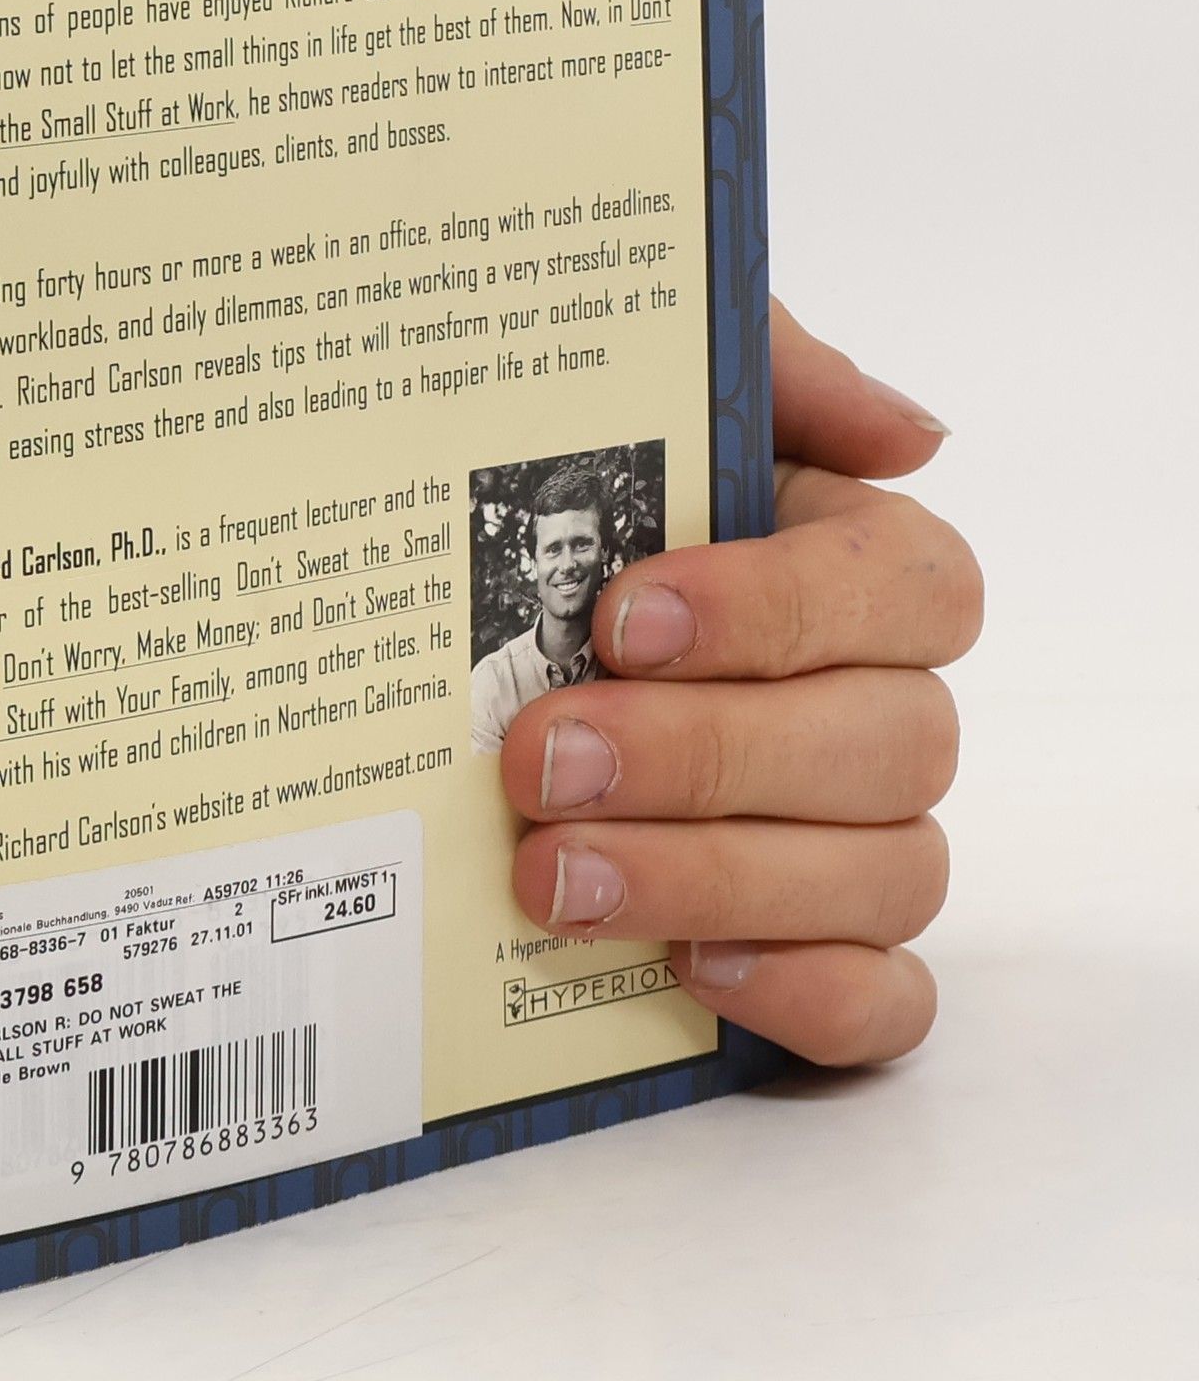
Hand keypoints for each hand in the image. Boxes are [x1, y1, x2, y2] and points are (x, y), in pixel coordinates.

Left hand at [502, 299, 983, 1064]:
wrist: (472, 635)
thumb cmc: (569, 528)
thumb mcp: (635, 405)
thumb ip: (768, 378)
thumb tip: (909, 432)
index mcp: (852, 573)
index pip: (907, 589)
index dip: (777, 610)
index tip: (623, 619)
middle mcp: (877, 710)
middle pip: (890, 745)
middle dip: (705, 756)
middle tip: (540, 760)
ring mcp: (859, 841)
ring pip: (885, 875)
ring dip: (714, 877)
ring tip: (552, 872)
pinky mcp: (823, 957)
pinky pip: (884, 1002)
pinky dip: (805, 994)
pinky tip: (686, 967)